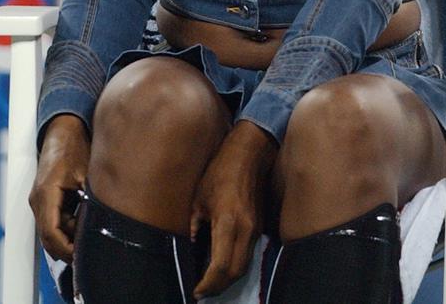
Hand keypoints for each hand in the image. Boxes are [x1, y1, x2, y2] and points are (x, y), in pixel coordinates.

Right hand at [29, 114, 89, 261]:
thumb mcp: (86, 172)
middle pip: (49, 237)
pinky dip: (68, 225)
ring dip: (68, 236)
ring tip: (90, 235)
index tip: (82, 254)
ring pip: (51, 230)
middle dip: (68, 248)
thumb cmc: (74, 146)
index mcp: (46, 194)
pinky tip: (84, 221)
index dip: (66, 248)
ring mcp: (40, 200)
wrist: (63, 130)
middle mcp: (38, 200)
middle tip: (89, 251)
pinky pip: (54, 220)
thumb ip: (90, 198)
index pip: (51, 233)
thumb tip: (101, 221)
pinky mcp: (45, 198)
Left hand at [191, 121, 277, 298]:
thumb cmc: (220, 171)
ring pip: (244, 267)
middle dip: (218, 287)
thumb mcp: (198, 197)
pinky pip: (248, 255)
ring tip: (209, 284)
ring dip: (227, 280)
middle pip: (235, 273)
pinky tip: (221, 267)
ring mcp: (256, 229)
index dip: (207, 284)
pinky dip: (235, 267)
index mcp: (228, 222)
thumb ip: (192, 226)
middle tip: (200, 292)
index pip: (220, 266)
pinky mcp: (259, 227)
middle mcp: (246, 230)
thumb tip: (186, 248)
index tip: (195, 291)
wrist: (249, 154)